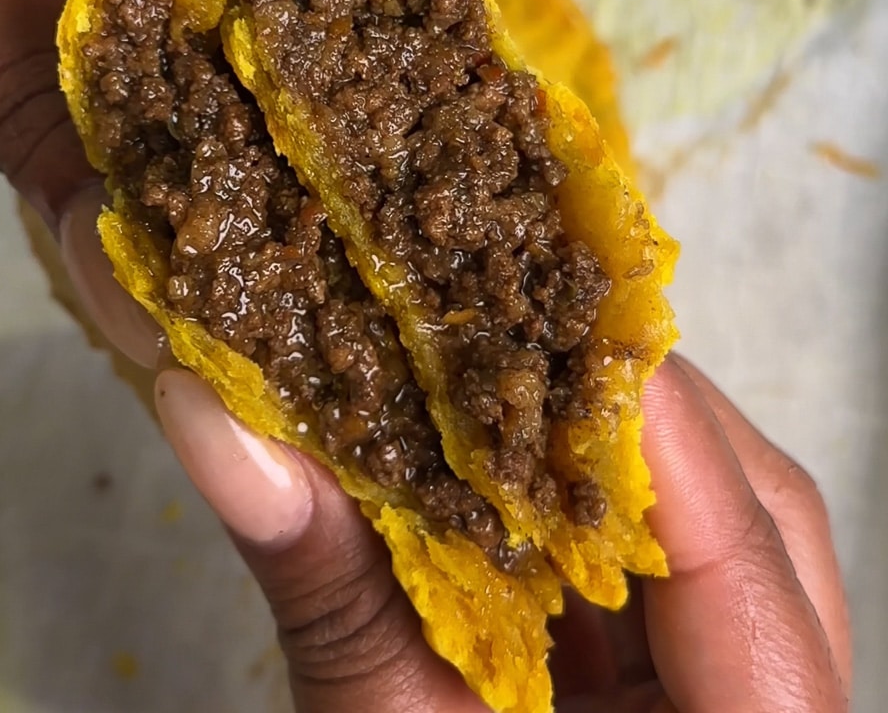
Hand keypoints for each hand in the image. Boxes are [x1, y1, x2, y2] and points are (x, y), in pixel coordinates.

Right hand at [154, 354, 850, 711]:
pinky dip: (596, 485)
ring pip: (719, 515)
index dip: (649, 421)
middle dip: (634, 409)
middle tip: (518, 335)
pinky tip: (520, 449)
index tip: (549, 316)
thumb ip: (328, 588)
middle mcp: (775, 703)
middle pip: (755, 510)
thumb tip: (215, 413)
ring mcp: (739, 678)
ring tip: (512, 374)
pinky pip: (671, 547)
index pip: (745, 558)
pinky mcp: (686, 661)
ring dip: (614, 437)